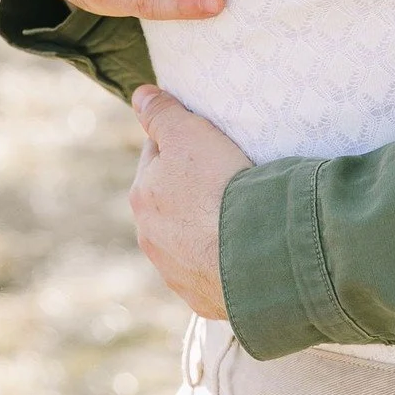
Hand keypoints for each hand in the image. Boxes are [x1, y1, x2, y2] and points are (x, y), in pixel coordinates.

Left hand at [130, 86, 250, 317]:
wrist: (256, 253)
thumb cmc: (219, 186)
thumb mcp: (189, 134)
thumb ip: (161, 113)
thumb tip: (139, 95)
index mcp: (142, 196)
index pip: (156, 156)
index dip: (182, 144)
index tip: (207, 145)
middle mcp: (151, 238)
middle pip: (170, 200)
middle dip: (190, 189)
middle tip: (226, 178)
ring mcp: (176, 273)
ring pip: (188, 239)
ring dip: (206, 227)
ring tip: (239, 216)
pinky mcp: (204, 299)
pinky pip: (212, 272)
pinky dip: (224, 260)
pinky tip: (244, 250)